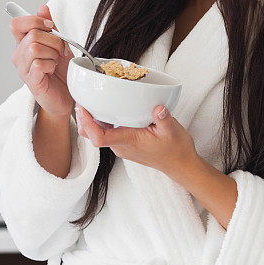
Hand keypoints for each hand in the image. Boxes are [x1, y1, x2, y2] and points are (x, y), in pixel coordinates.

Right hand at [10, 4, 74, 117]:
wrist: (68, 94)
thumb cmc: (62, 70)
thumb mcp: (59, 44)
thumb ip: (50, 27)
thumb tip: (43, 7)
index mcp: (24, 43)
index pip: (17, 23)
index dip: (34, 20)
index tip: (50, 27)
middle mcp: (20, 55)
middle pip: (33, 34)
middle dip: (54, 40)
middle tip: (60, 51)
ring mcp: (23, 68)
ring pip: (34, 48)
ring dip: (53, 53)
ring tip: (56, 61)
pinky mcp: (30, 80)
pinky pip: (38, 64)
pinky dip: (51, 65)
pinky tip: (52, 71)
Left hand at [74, 104, 196, 175]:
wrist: (180, 164)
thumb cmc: (176, 150)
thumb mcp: (173, 131)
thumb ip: (164, 119)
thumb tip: (158, 107)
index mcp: (129, 142)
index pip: (100, 137)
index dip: (88, 124)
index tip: (83, 108)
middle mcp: (121, 146)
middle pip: (92, 136)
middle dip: (84, 120)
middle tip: (83, 100)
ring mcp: (122, 147)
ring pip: (98, 134)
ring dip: (92, 120)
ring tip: (93, 102)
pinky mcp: (126, 145)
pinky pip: (108, 134)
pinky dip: (102, 123)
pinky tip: (109, 110)